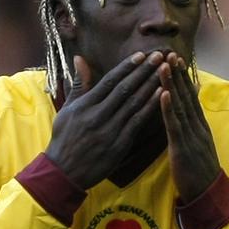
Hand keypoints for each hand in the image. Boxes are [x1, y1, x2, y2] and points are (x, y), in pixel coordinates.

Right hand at [45, 51, 164, 188]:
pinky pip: (138, 123)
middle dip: (143, 71)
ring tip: (165, 72)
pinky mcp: (119, 145)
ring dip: (151, 86)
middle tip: (159, 56)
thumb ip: (78, 84)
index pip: (109, 81)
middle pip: (125, 89)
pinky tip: (162, 96)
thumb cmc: (64, 139)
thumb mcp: (67, 109)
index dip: (127, 67)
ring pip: (134, 104)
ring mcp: (109, 131)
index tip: (141, 55)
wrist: (64, 172)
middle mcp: (98, 115)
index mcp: (85, 105)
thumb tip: (79, 58)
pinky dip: (150, 108)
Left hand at [159, 54, 220, 202]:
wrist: (209, 196)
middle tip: (168, 52)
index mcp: (199, 126)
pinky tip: (163, 94)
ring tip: (164, 65)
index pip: (190, 97)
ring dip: (172, 84)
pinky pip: (175, 125)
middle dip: (177, 73)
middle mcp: (197, 127)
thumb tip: (189, 114)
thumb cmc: (199, 172)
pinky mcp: (183, 148)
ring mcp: (191, 136)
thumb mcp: (197, 146)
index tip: (175, 58)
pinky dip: (169, 108)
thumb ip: (193, 128)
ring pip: (180, 106)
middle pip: (186, 96)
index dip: (182, 77)